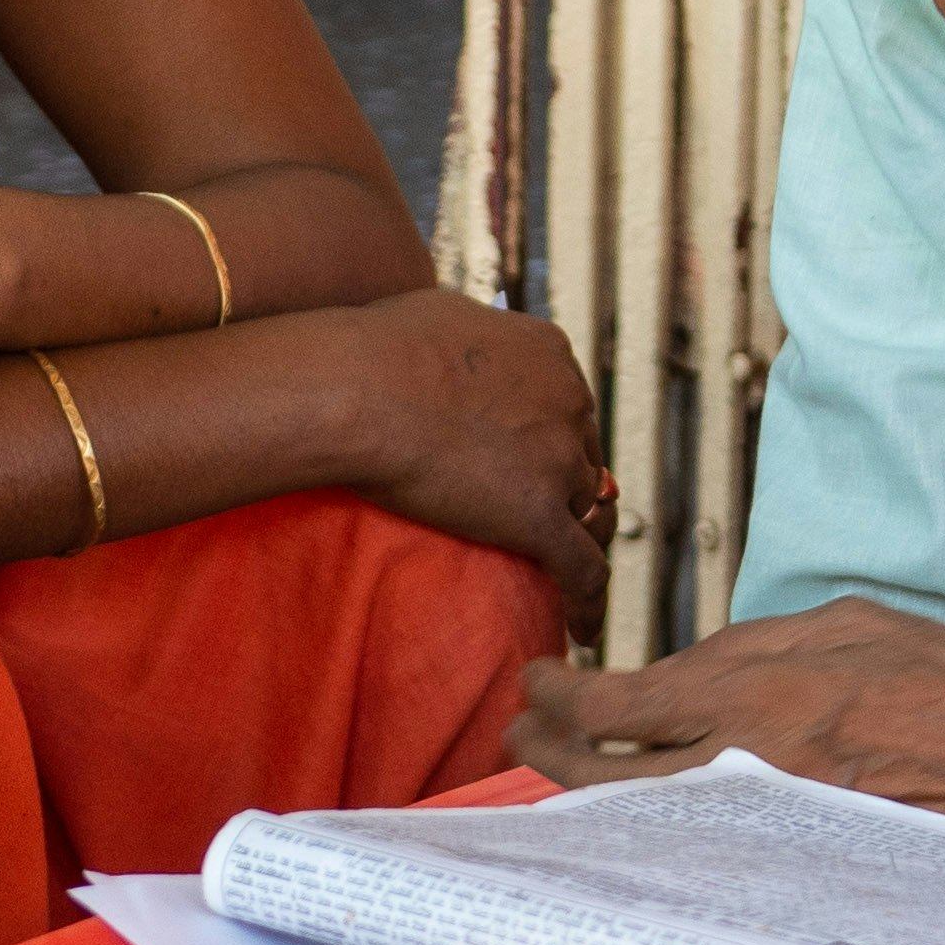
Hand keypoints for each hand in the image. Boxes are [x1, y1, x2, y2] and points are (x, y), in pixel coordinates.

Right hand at [326, 286, 612, 635]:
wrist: (356, 387)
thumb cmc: (374, 348)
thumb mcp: (441, 315)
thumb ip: (468, 332)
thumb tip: (454, 335)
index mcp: (550, 353)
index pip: (569, 408)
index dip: (553, 443)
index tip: (534, 467)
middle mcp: (568, 402)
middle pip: (584, 460)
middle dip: (566, 491)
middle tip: (541, 522)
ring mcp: (558, 460)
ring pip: (588, 515)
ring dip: (577, 544)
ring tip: (563, 579)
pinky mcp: (539, 514)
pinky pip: (583, 570)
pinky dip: (588, 603)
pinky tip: (582, 630)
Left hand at [511, 595, 944, 862]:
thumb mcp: (853, 626)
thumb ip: (758, 648)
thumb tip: (688, 673)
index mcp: (752, 696)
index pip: (612, 704)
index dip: (558, 696)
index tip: (538, 683)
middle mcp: (744, 775)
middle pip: (604, 779)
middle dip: (546, 756)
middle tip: (521, 737)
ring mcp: (765, 838)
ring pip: (645, 829)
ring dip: (593, 804)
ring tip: (562, 783)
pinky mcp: (796, 881)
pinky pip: (705, 864)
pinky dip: (663, 844)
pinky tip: (647, 831)